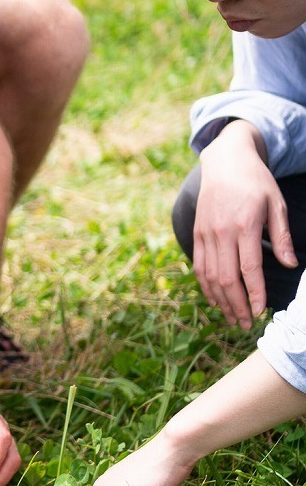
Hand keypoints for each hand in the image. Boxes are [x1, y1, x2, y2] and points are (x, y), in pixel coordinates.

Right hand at [195, 123, 296, 327]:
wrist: (224, 161)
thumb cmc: (255, 181)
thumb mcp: (276, 203)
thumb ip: (282, 236)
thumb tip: (288, 264)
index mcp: (244, 225)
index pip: (248, 268)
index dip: (254, 293)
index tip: (260, 312)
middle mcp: (221, 232)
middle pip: (226, 278)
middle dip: (237, 305)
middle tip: (246, 324)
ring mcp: (205, 234)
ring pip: (209, 276)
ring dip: (220, 301)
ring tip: (232, 318)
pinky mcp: (197, 234)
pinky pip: (199, 266)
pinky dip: (206, 287)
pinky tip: (216, 300)